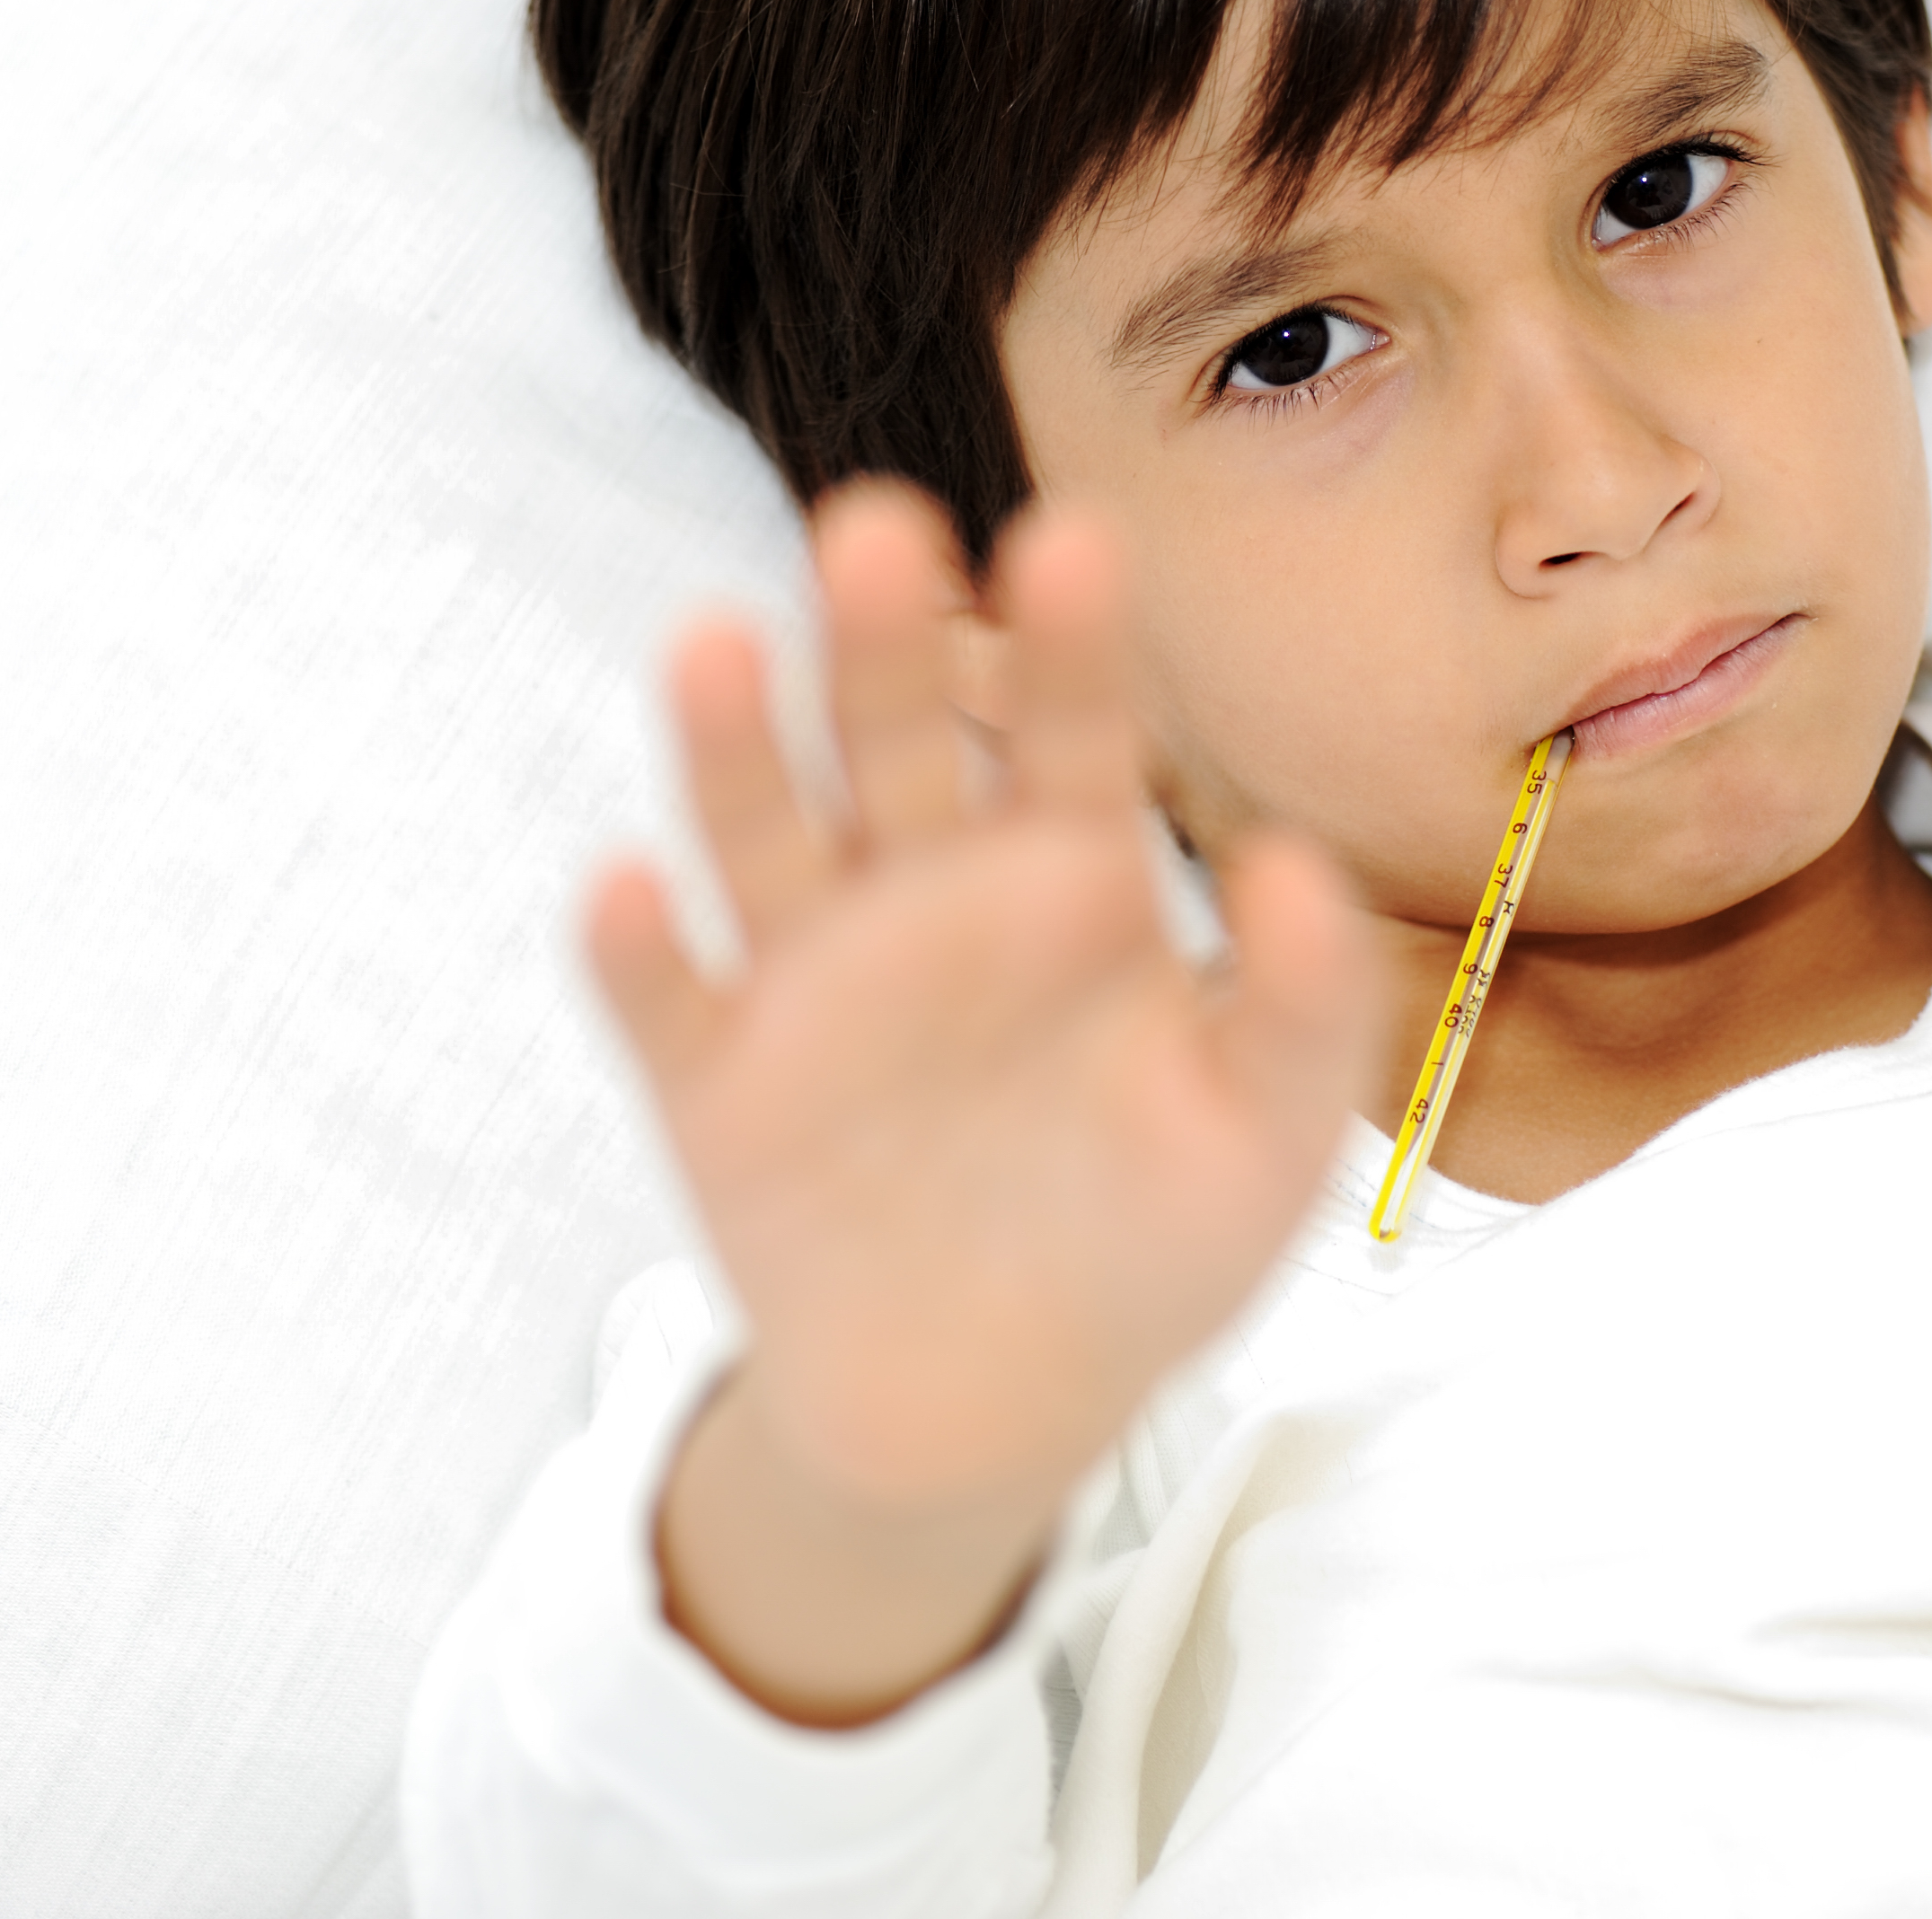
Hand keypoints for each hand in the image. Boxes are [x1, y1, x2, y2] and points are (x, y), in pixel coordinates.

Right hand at [586, 484, 1373, 1722]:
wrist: (1000, 1406)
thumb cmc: (1153, 1240)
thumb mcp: (1265, 1135)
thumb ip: (1304, 1005)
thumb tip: (1299, 866)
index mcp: (1072, 877)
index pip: (1073, 729)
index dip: (1069, 641)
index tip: (1072, 543)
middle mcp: (932, 892)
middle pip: (901, 737)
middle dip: (885, 635)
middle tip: (876, 524)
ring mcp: (812, 978)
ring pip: (763, 831)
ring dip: (731, 741)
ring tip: (713, 640)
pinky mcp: (715, 1083)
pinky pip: (665, 1001)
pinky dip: (635, 947)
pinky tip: (627, 886)